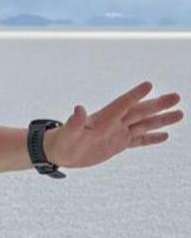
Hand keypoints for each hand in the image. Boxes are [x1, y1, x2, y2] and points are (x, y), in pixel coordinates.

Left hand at [46, 82, 180, 169]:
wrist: (58, 152)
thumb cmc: (61, 141)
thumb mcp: (67, 133)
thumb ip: (74, 121)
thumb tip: (78, 108)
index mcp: (103, 119)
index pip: (122, 104)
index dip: (134, 95)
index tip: (149, 84)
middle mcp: (113, 123)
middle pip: (139, 112)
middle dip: (158, 104)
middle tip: (177, 96)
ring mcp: (117, 133)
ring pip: (144, 125)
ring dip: (161, 120)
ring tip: (180, 114)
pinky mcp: (118, 145)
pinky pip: (138, 141)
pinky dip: (151, 139)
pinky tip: (165, 135)